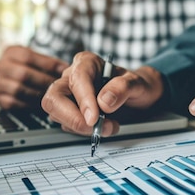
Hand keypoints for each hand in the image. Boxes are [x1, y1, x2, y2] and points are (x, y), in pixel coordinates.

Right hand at [0, 45, 68, 108]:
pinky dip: (28, 104)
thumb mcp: (36, 59)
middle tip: (58, 86)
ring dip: (37, 93)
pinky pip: (13, 102)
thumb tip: (66, 69)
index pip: (28, 57)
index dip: (47, 64)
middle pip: (23, 74)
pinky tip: (38, 102)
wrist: (12, 77)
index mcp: (11, 52)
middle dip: (44, 81)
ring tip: (50, 95)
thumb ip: (49, 63)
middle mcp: (1, 66)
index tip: (63, 70)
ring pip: (18, 89)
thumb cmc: (30, 67)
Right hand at [41, 51, 163, 134]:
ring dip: (80, 126)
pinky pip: (67, 124)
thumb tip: (104, 101)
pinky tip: (102, 127)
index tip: (94, 117)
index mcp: (87, 63)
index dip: (84, 100)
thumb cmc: (136, 85)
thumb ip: (123, 87)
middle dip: (72, 117)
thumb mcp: (137, 83)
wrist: (139, 97)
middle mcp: (73, 77)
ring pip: (57, 113)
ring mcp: (69, 96)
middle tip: (95, 127)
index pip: (77, 79)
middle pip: (54, 97)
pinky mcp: (70, 112)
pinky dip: (83, 131)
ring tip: (108, 126)